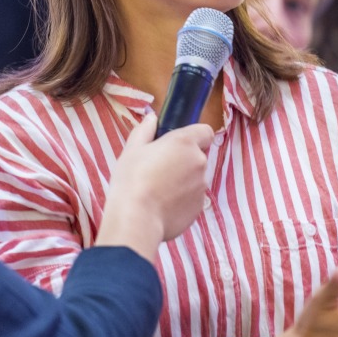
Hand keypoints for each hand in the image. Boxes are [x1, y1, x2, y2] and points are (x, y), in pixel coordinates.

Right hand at [96, 114, 211, 261]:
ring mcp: (201, 186)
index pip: (205, 131)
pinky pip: (192, 198)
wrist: (136, 218)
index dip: (194, 136)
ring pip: (195, 178)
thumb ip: (145, 130)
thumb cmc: (132, 180)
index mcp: (185, 142)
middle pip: (198, 156)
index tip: (177, 144)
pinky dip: (181, 200)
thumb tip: (151, 118)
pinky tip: (161, 205)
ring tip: (157, 190)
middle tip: (159, 168)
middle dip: (183, 160)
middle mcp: (199, 162)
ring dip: (182, 180)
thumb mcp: (132, 149)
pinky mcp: (199, 208)